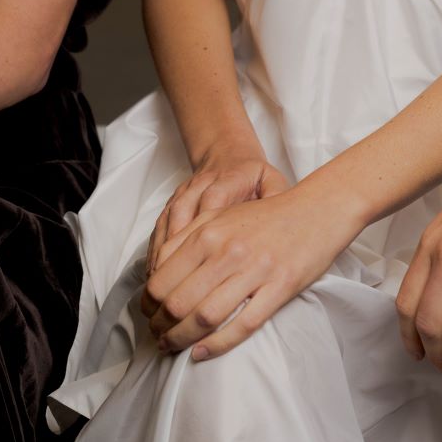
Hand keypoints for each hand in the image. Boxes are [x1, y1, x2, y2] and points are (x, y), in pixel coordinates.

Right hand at [141, 151, 290, 298]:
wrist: (227, 154)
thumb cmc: (253, 176)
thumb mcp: (272, 180)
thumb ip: (277, 197)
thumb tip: (284, 219)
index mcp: (228, 178)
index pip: (214, 200)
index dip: (207, 231)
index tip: (208, 260)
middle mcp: (200, 185)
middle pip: (184, 214)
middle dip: (181, 250)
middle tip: (181, 283)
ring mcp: (183, 195)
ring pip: (169, 224)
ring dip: (165, 256)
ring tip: (164, 286)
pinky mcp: (171, 205)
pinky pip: (160, 229)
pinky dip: (156, 253)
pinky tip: (156, 276)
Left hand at [143, 183, 353, 361]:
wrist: (317, 211)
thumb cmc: (266, 218)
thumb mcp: (220, 217)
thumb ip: (186, 239)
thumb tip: (155, 271)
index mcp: (208, 234)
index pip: (162, 279)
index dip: (148, 305)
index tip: (148, 315)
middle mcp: (227, 252)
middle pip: (178, 302)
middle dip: (160, 327)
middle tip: (157, 336)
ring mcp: (255, 271)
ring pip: (205, 317)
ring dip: (181, 339)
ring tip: (173, 347)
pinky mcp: (280, 288)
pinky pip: (243, 325)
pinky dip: (217, 344)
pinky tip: (202, 352)